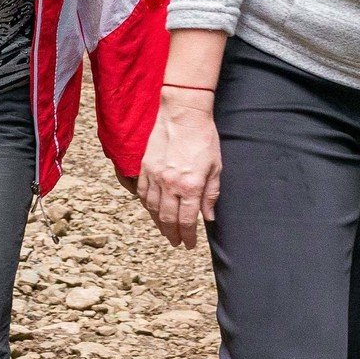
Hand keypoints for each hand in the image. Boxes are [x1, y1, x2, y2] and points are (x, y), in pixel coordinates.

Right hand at [137, 91, 220, 247]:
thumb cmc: (203, 138)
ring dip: (159, 224)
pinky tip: (153, 211)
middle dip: (173, 235)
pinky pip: (143, 194)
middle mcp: (170, 184)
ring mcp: (155, 176)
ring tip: (165, 231)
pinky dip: (148, 206)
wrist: (183, 113)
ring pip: (153, 209)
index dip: (188, 236)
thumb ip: (211, 194)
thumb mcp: (216, 168)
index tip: (190, 244)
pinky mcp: (145, 168)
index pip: (187, 220)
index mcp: (190, 186)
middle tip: (176, 243)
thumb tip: (208, 216)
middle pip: (168, 219)